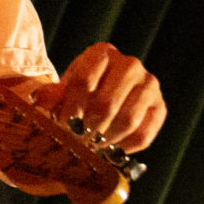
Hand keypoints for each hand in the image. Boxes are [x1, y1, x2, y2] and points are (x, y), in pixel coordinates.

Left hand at [30, 41, 164, 152]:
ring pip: (127, 120)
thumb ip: (52, 94)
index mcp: (102, 52)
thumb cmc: (80, 92)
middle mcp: (130, 64)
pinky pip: (144, 134)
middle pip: (106, 103)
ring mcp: (149, 84)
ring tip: (91, 148)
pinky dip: (124, 147)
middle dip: (87, 128)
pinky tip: (110, 150)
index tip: (61, 126)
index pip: (83, 81)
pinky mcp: (159, 107)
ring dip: (105, 140)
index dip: (69, 108)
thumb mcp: (64, 88)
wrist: (107, 93)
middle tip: (76, 142)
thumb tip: (44, 98)